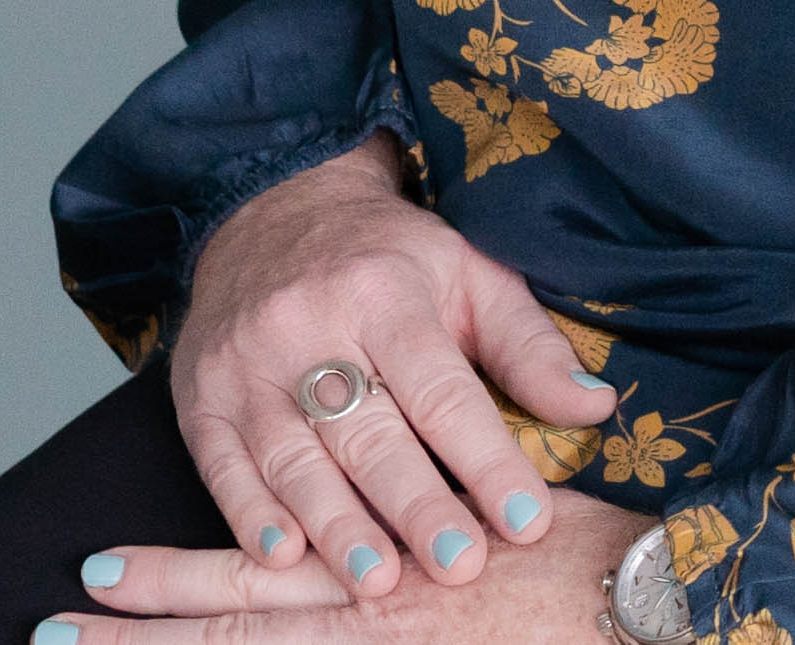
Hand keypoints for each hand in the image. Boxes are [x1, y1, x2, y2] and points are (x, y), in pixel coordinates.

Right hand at [89, 134, 636, 627]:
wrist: (271, 210)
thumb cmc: (389, 260)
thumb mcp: (470, 276)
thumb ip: (527, 346)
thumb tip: (595, 406)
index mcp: (386, 292)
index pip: (442, 389)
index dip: (486, 458)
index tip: (527, 519)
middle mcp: (310, 325)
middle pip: (367, 431)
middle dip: (415, 506)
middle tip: (458, 566)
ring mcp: (247, 364)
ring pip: (294, 457)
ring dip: (336, 528)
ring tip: (377, 583)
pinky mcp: (199, 396)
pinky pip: (223, 464)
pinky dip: (250, 517)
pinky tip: (283, 559)